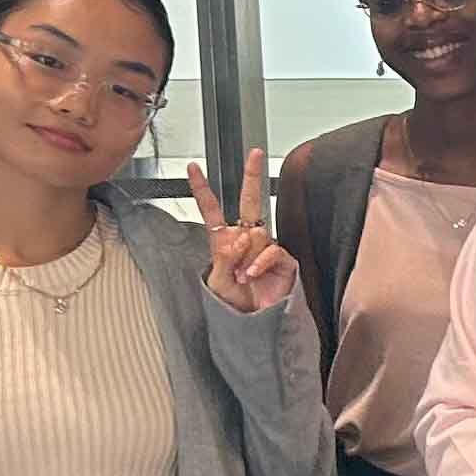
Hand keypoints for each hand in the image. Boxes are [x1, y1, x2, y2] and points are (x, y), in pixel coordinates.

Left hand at [187, 150, 298, 312]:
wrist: (257, 322)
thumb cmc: (235, 303)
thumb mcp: (217, 283)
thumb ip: (223, 259)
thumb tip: (239, 238)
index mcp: (224, 241)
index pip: (211, 210)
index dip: (201, 189)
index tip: (192, 167)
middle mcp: (247, 239)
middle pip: (249, 201)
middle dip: (252, 175)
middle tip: (256, 153)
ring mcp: (266, 247)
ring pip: (256, 235)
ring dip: (246, 257)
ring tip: (242, 277)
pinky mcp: (284, 260)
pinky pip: (271, 251)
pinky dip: (259, 264)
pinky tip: (252, 275)